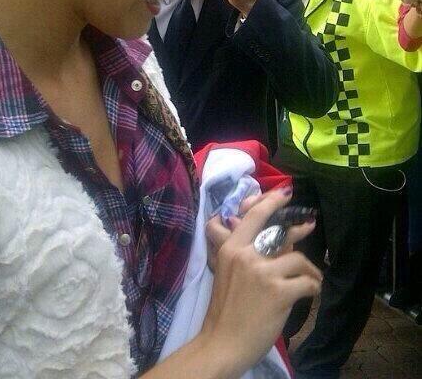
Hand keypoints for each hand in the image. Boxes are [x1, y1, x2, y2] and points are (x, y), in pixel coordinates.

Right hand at [201, 189, 321, 374]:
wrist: (222, 342)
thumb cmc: (223, 309)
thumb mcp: (226, 272)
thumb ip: (241, 251)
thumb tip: (260, 234)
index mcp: (230, 248)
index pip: (253, 216)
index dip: (271, 202)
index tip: (284, 193)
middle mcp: (245, 254)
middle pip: (278, 231)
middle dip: (297, 226)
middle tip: (310, 222)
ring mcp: (262, 272)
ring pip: (298, 259)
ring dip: (310, 271)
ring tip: (312, 279)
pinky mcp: (278, 292)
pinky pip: (306, 282)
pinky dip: (313, 287)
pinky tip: (311, 292)